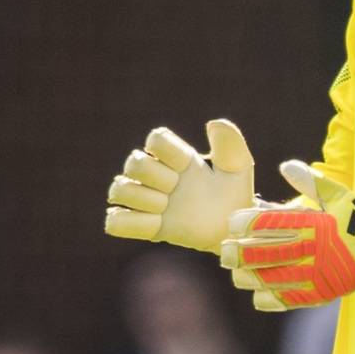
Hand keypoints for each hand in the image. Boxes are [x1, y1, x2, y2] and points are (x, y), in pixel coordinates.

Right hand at [105, 119, 253, 254]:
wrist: (233, 230)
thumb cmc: (235, 195)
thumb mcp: (239, 167)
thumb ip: (230, 143)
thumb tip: (212, 123)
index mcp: (177, 157)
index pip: (155, 139)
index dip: (168, 153)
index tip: (187, 168)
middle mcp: (158, 175)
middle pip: (133, 162)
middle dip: (157, 177)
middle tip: (177, 190)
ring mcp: (148, 200)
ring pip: (119, 190)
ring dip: (144, 200)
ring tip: (165, 209)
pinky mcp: (144, 227)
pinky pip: (115, 222)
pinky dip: (127, 223)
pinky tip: (153, 223)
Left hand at [220, 160, 354, 310]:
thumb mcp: (338, 194)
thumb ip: (310, 180)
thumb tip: (285, 166)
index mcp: (314, 223)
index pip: (272, 224)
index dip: (247, 223)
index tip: (232, 223)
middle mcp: (312, 249)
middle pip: (266, 253)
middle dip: (240, 253)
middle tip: (224, 252)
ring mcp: (316, 274)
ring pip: (273, 279)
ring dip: (250, 277)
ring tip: (237, 274)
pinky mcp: (320, 293)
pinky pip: (288, 300)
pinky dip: (270, 298)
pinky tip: (257, 294)